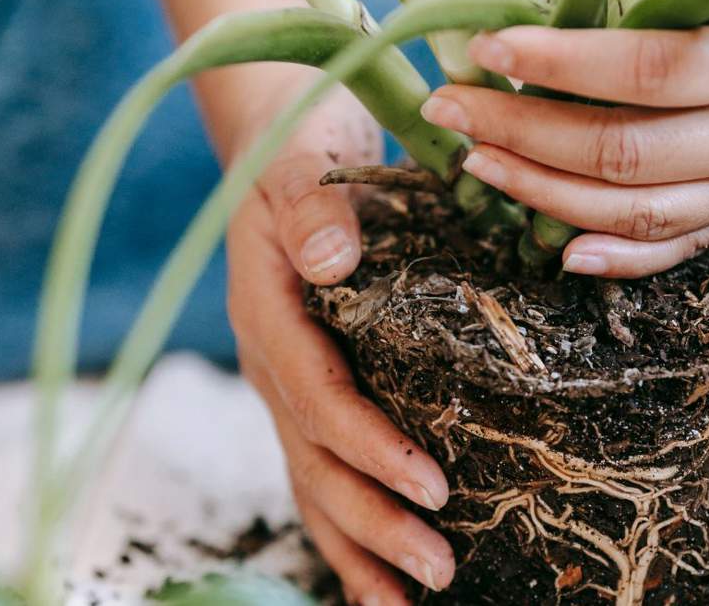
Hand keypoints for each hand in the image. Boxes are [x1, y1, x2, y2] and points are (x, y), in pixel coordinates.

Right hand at [226, 86, 454, 604]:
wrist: (280, 148)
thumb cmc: (299, 151)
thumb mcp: (301, 163)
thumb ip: (312, 208)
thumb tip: (331, 259)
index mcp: (271, 315)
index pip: (318, 397)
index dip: (369, 446)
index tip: (432, 483)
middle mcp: (274, 363)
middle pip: (316, 461)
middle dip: (373, 523)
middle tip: (437, 570)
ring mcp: (288, 384)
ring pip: (315, 479)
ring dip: (360, 543)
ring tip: (408, 599)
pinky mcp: (312, 388)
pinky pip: (324, 465)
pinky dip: (352, 522)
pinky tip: (383, 573)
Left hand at [419, 0, 708, 277]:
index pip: (646, 71)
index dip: (558, 63)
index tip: (486, 48)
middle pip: (625, 152)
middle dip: (522, 132)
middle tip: (452, 109)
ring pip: (640, 212)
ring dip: (545, 193)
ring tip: (479, 166)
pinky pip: (684, 248)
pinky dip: (620, 258)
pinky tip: (560, 250)